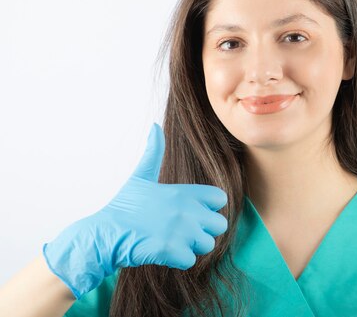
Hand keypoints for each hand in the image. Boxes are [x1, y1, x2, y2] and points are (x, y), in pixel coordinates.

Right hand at [42, 123, 228, 299]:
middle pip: (220, 225)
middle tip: (184, 231)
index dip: (210, 207)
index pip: (220, 198)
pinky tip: (164, 252)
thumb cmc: (123, 206)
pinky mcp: (170, 250)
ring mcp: (179, 231)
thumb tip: (154, 127)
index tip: (194, 212)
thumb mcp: (140, 176)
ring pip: (208, 245)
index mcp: (182, 192)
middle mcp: (185, 209)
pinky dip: (179, 260)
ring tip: (173, 241)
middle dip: (205, 231)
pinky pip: (190, 261)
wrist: (104, 234)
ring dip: (193, 247)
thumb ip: (153, 152)